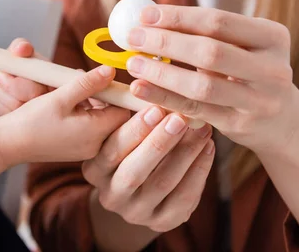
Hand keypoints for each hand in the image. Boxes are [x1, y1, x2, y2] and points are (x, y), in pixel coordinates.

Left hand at [0, 38, 49, 117]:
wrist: (24, 74)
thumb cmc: (27, 61)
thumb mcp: (25, 50)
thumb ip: (23, 46)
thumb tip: (20, 50)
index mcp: (51, 87)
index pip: (33, 92)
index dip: (13, 85)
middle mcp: (44, 107)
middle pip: (17, 105)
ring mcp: (31, 118)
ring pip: (7, 111)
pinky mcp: (17, 123)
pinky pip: (2, 116)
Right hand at [0, 65, 129, 165]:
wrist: (9, 144)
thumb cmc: (32, 121)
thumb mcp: (60, 96)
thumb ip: (88, 83)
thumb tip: (111, 70)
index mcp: (95, 132)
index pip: (124, 111)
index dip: (119, 93)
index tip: (107, 79)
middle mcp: (96, 146)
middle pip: (115, 117)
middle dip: (105, 97)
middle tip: (88, 82)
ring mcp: (87, 150)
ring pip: (103, 122)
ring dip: (94, 105)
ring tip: (75, 92)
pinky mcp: (78, 150)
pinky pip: (92, 130)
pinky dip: (86, 115)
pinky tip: (70, 105)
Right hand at [83, 106, 214, 232]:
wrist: (133, 192)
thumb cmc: (126, 147)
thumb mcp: (113, 132)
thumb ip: (117, 112)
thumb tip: (127, 81)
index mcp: (94, 170)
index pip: (111, 151)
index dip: (134, 130)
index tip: (155, 107)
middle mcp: (111, 195)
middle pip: (135, 171)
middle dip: (159, 142)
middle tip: (180, 118)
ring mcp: (136, 212)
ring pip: (163, 183)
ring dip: (186, 153)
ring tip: (202, 128)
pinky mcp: (162, 222)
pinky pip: (184, 198)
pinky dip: (199, 171)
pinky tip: (208, 148)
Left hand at [125, 5, 297, 153]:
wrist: (281, 120)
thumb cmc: (248, 72)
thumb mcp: (241, 47)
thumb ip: (204, 34)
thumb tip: (148, 19)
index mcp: (271, 37)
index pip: (218, 21)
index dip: (177, 16)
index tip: (145, 15)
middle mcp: (272, 68)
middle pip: (210, 51)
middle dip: (165, 42)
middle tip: (133, 37)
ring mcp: (258, 100)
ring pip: (201, 85)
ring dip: (161, 72)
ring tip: (133, 63)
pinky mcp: (240, 124)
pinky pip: (194, 109)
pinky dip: (163, 97)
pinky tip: (139, 88)